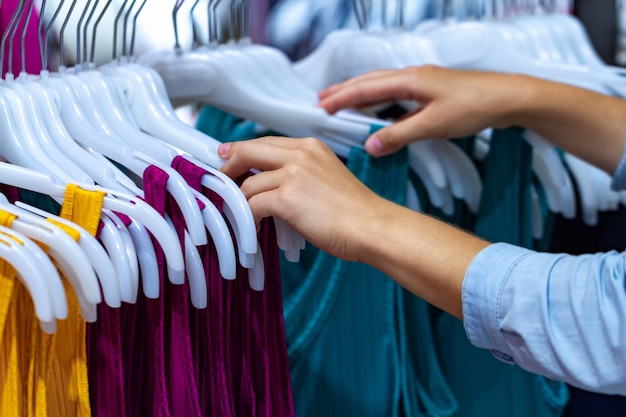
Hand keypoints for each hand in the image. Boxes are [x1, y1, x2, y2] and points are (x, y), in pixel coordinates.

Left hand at [218, 136, 394, 260]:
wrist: (372, 226)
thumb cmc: (355, 211)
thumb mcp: (327, 178)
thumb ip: (301, 174)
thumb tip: (272, 187)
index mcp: (311, 147)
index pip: (266, 142)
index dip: (243, 149)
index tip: (228, 155)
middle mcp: (301, 154)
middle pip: (249, 151)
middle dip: (229, 165)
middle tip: (220, 179)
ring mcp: (293, 174)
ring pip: (248, 184)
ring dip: (240, 203)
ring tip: (240, 216)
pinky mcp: (287, 197)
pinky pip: (252, 206)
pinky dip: (248, 219)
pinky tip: (253, 229)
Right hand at [317, 65, 521, 156]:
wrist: (508, 98)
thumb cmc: (474, 107)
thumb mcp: (432, 126)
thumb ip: (398, 135)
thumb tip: (371, 144)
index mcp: (409, 80)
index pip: (365, 88)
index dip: (341, 98)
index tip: (321, 107)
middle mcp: (412, 77)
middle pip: (369, 82)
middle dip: (344, 91)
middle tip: (322, 100)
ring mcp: (422, 83)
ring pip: (382, 86)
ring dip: (361, 95)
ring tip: (343, 104)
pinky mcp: (431, 91)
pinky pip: (396, 94)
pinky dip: (380, 102)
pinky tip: (379, 113)